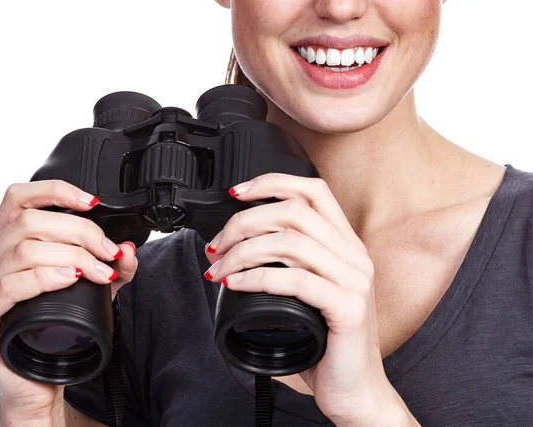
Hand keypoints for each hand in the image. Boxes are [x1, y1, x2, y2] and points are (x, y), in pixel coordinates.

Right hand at [0, 180, 137, 416]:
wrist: (37, 382)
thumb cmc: (56, 332)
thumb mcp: (92, 290)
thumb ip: (111, 268)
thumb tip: (128, 249)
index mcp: (3, 245)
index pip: (19, 198)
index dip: (56, 191)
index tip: (93, 203)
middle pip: (29, 222)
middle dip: (80, 232)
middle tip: (109, 253)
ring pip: (22, 250)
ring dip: (71, 255)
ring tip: (99, 272)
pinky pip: (7, 286)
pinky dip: (44, 277)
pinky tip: (70, 278)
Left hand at [203, 173, 402, 422]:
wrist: (355, 389)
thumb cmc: (325, 341)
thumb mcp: (307, 291)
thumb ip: (286, 262)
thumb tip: (235, 244)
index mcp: (346, 245)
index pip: (313, 191)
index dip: (272, 183)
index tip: (237, 192)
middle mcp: (355, 256)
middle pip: (294, 212)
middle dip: (245, 222)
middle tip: (218, 245)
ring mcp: (355, 281)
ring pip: (290, 243)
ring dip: (243, 252)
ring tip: (219, 269)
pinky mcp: (348, 308)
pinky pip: (294, 280)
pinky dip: (256, 278)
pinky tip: (235, 285)